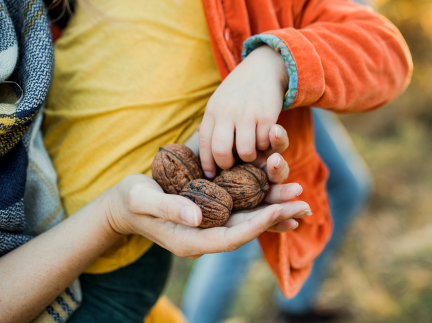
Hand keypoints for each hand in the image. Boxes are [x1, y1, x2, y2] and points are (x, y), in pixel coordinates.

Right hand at [103, 173, 307, 258]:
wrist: (127, 201)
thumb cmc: (131, 200)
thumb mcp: (143, 200)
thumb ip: (168, 207)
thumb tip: (196, 215)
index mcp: (191, 239)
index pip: (230, 236)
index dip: (255, 224)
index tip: (278, 210)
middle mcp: (206, 233)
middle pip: (247, 228)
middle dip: (276, 215)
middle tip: (303, 203)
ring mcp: (210, 221)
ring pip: (249, 217)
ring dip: (275, 206)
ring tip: (300, 196)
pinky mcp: (213, 207)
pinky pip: (242, 207)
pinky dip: (262, 201)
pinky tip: (280, 192)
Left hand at [199, 45, 288, 177]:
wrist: (264, 67)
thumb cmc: (240, 90)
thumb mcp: (220, 101)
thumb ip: (212, 121)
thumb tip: (200, 142)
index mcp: (212, 110)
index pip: (204, 144)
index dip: (207, 164)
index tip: (211, 175)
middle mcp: (227, 112)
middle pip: (221, 151)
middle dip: (227, 165)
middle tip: (233, 166)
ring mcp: (247, 113)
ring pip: (245, 151)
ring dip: (249, 156)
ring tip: (251, 151)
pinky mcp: (267, 115)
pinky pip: (264, 142)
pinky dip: (265, 145)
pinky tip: (264, 137)